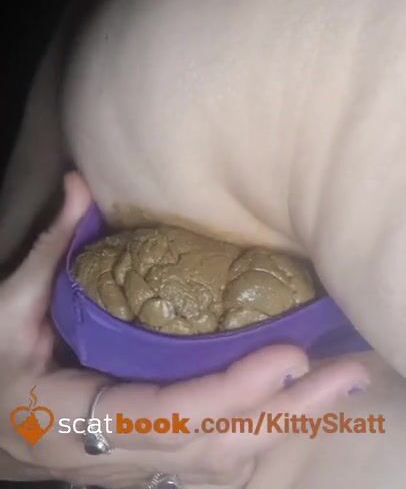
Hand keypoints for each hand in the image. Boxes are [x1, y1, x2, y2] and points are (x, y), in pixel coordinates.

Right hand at [0, 171, 368, 487]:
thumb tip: (78, 185)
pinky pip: (216, 454)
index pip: (166, 415)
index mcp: (73, 418)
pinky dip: (262, 431)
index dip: (229, 391)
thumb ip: (50, 250)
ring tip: (337, 385)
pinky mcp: (152, 454)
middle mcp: (114, 454)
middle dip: (284, 413)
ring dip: (284, 424)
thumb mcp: (7, 309)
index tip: (287, 355)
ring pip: (223, 459)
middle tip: (345, 374)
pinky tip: (298, 403)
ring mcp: (137, 461)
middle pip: (214, 445)